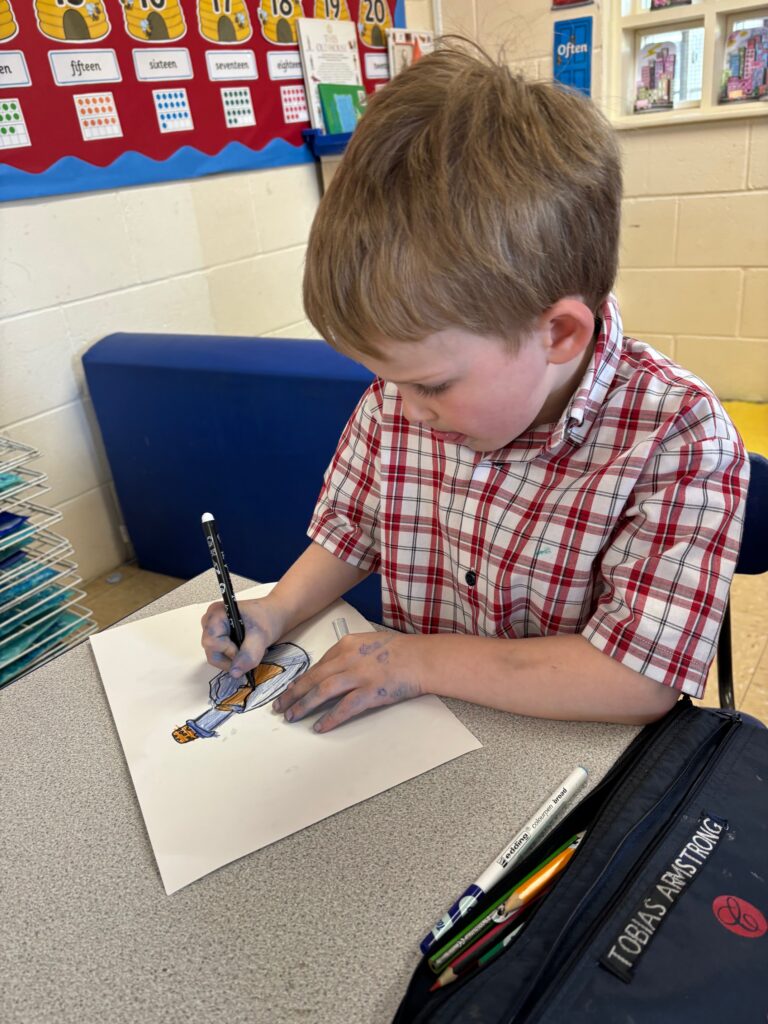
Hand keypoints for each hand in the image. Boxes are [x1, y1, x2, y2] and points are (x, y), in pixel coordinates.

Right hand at [200, 598, 284, 678]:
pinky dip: (235, 658)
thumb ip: (249, 654)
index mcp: (216, 614)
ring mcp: (214, 632)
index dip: (227, 651)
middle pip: (212, 652)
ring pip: (217, 657)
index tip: (245, 649)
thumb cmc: (268, 618)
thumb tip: (235, 673)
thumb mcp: (261, 635)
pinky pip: (222, 657)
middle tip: (252, 652)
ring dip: (235, 659)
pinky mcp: (220, 640)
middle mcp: (209, 622)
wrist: (277, 616)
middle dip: (232, 658)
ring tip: (252, 650)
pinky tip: (248, 650)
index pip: (211, 641)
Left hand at [272, 631, 423, 732]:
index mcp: (347, 645)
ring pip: (322, 691)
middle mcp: (348, 658)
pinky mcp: (371, 692)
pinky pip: (345, 707)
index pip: (318, 665)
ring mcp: (359, 675)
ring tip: (291, 716)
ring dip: (304, 705)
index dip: (302, 680)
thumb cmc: (400, 650)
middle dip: (293, 693)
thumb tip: (334, 669)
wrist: (422, 658)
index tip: (291, 691)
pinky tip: (319, 726)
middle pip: (313, 677)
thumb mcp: (369, 643)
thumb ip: (350, 654)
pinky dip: (330, 717)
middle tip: (279, 706)